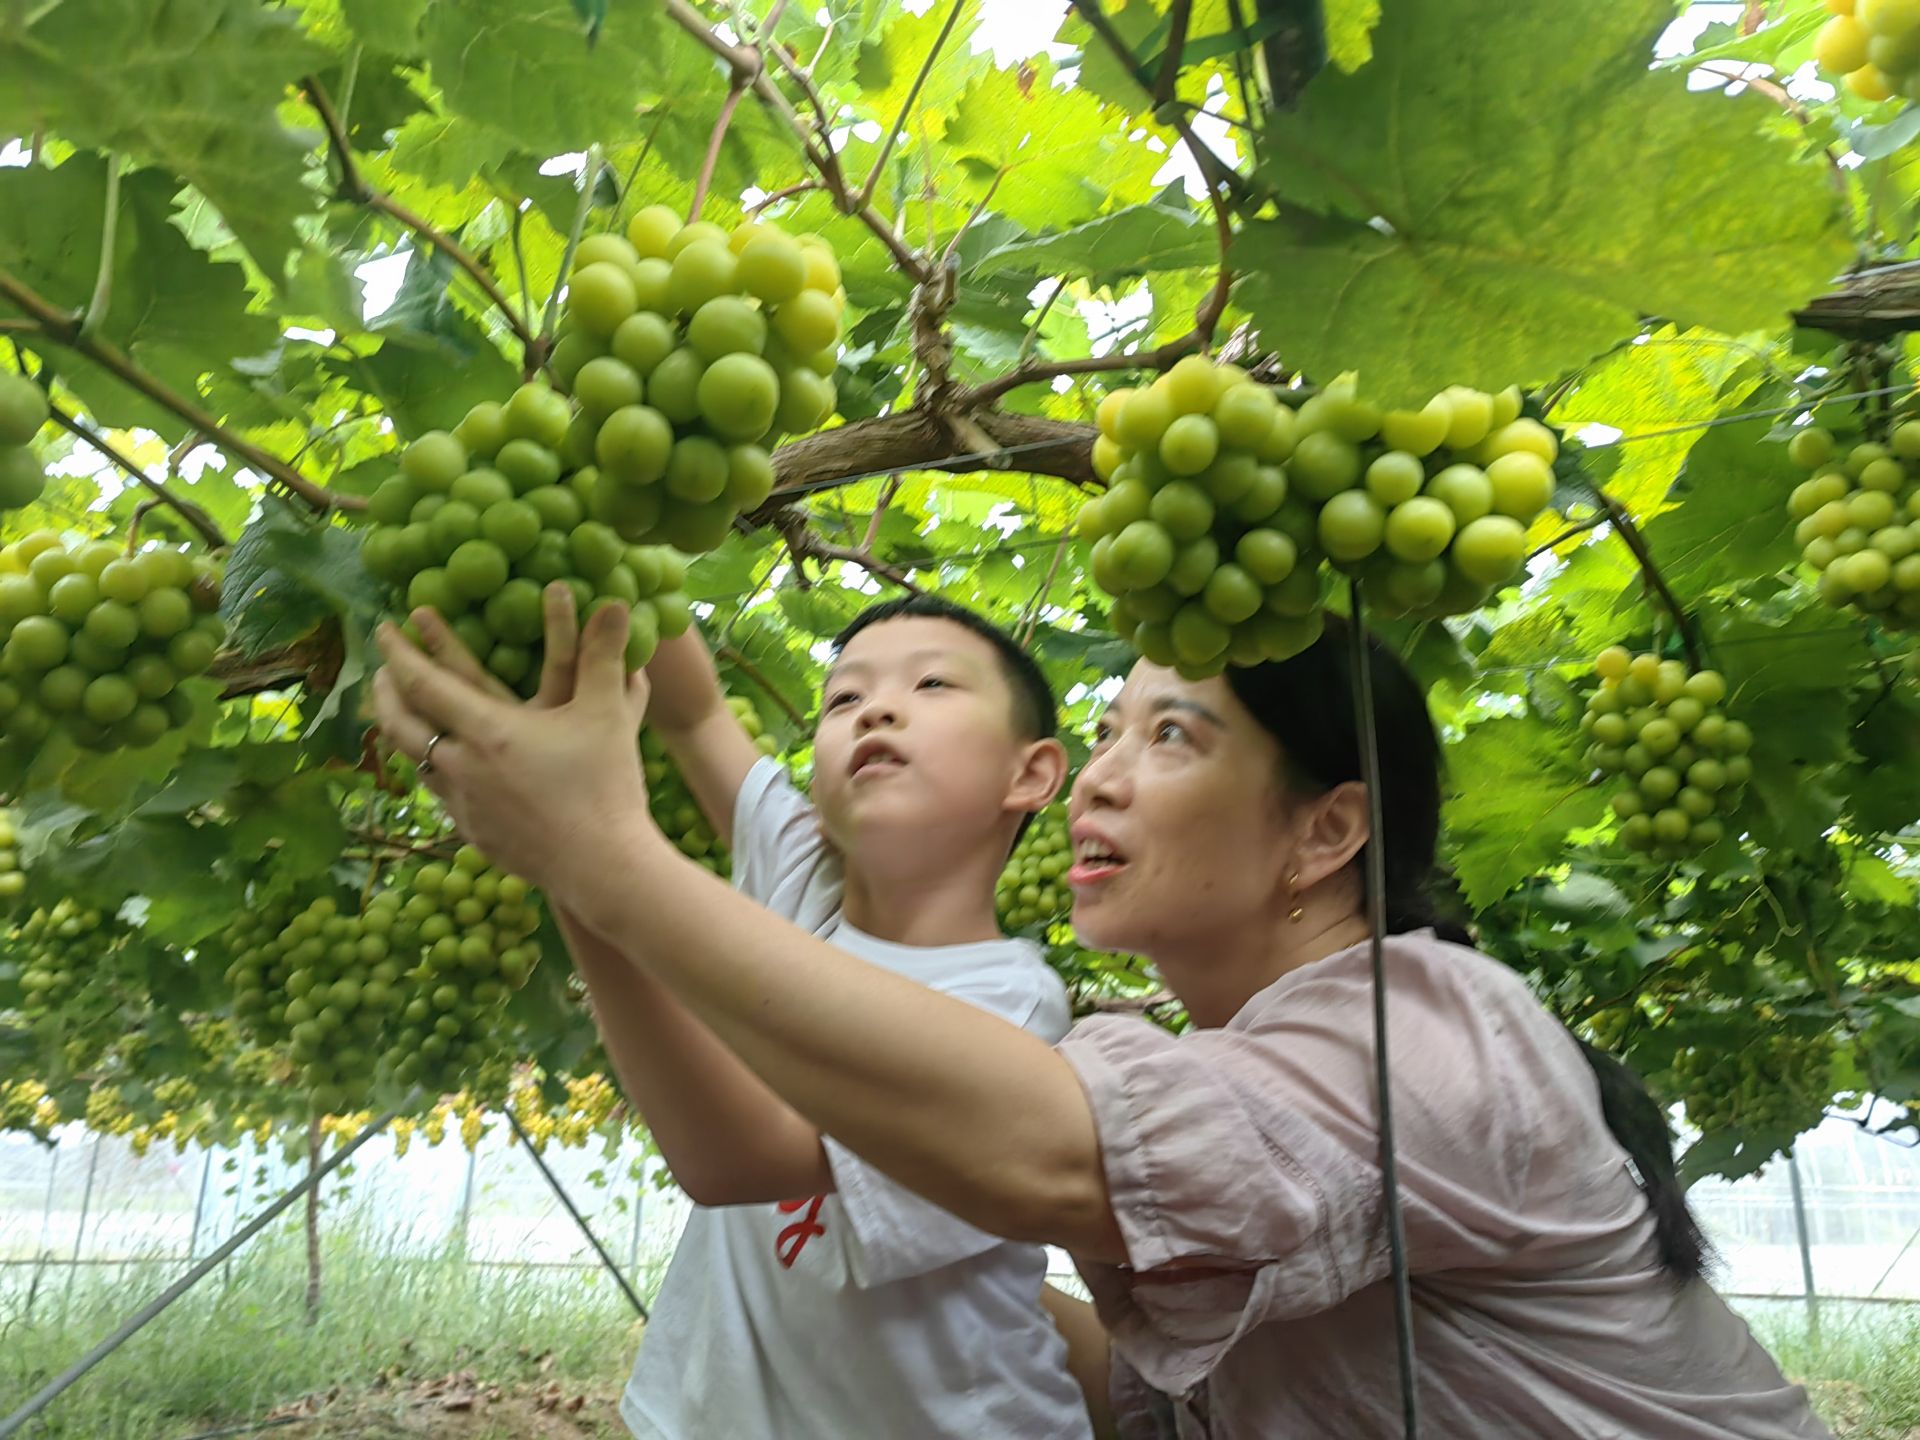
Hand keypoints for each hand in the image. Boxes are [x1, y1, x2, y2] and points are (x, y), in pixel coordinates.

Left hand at [371, 586, 655, 895]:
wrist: (602, 867)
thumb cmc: (605, 785)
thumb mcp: (607, 714)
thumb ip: (605, 655)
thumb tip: (614, 601)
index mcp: (486, 731)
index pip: (424, 684)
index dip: (400, 653)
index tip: (383, 630)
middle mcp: (462, 767)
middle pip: (401, 726)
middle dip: (385, 693)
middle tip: (380, 672)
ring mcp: (464, 806)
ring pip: (417, 763)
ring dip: (407, 735)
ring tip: (409, 720)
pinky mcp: (475, 836)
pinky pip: (443, 796)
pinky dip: (437, 772)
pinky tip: (452, 772)